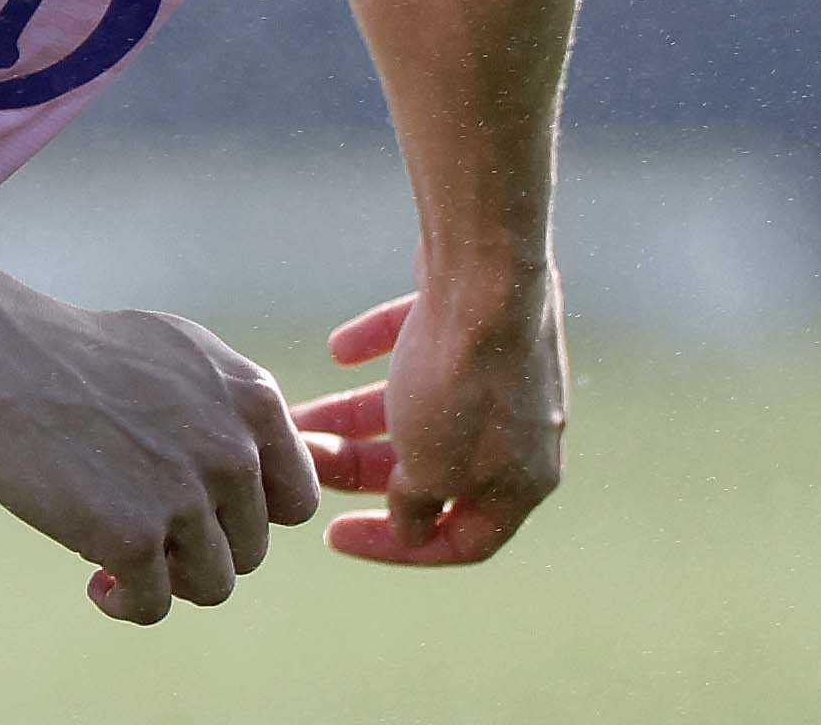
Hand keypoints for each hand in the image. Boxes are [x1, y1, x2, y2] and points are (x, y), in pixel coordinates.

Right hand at [0, 289, 317, 624]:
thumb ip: (243, 408)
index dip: (244, 512)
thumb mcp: (183, 354)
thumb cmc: (77, 351)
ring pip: (213, 583)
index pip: (294, 498)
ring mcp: (185, 494)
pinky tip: (96, 580)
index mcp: (253, 400)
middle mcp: (233, 448)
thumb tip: (312, 460)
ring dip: (167, 578)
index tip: (193, 504)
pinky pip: (154, 605)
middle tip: (141, 523)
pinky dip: (126, 603)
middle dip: (199, 545)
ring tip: (117, 553)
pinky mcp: (132, 536)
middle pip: (251, 547)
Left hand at [294, 282, 562, 566]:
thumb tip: (408, 527)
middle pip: (433, 470)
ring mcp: (500, 371)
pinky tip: (338, 347)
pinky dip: (379, 349)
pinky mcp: (475, 319)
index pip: (464, 540)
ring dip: (354, 414)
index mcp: (523, 481)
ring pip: (419, 409)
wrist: (485, 274)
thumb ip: (417, 505)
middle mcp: (521, 431)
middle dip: (361, 468)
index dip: (398, 546)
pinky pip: (421, 344)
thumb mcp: (432, 468)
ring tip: (297, 412)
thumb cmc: (461, 384)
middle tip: (304, 457)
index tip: (332, 534)